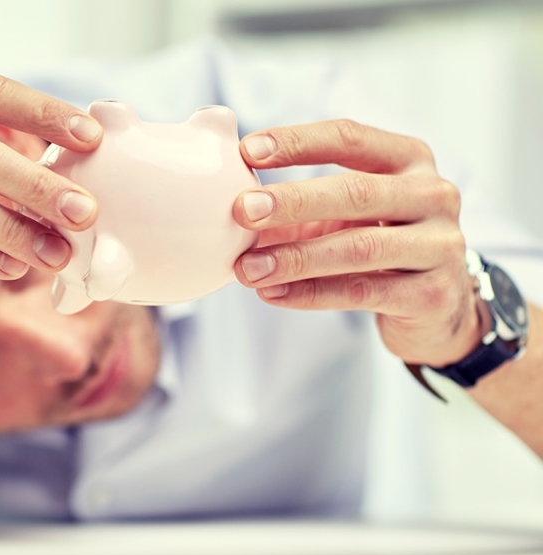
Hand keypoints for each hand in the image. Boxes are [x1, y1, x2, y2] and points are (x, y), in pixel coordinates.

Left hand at [232, 119, 484, 365]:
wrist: (438, 306)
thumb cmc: (377, 243)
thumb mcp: (343, 212)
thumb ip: (292, 199)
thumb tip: (224, 187)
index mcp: (408, 159)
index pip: (349, 137)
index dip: (297, 142)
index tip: (246, 151)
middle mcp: (433, 195)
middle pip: (355, 191)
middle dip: (292, 201)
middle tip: (242, 210)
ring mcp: (440, 246)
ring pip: (358, 248)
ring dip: (294, 257)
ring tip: (246, 269)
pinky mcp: (432, 295)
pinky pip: (361, 292)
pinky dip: (310, 293)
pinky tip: (271, 293)